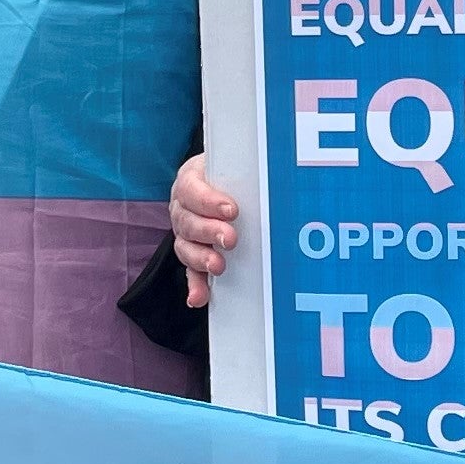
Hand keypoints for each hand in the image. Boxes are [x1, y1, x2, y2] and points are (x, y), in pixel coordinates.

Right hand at [171, 153, 239, 309]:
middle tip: (230, 238)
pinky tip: (199, 297)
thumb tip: (282, 176)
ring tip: (218, 265)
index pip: (192, 189)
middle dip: (209, 231)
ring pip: (185, 247)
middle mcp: (183, 208)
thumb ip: (247, 173)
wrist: (221, 181)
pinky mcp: (193, 254)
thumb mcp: (234, 166)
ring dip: (201, 258)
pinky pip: (190, 272)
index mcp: (190, 182)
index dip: (209, 200)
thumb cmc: (230, 174)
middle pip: (188, 221)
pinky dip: (195, 285)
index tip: (231, 209)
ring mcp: (185, 233)